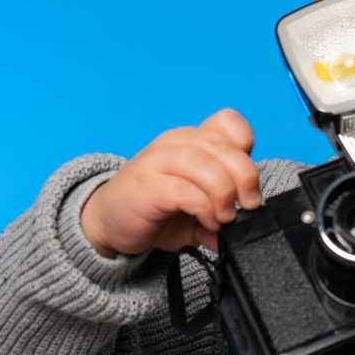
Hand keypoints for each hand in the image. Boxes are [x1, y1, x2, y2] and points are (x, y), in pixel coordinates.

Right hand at [79, 109, 261, 257]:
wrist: (107, 221)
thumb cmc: (153, 208)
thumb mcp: (196, 210)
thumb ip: (220, 215)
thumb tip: (243, 232)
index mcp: (192, 141)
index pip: (228, 122)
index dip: (245, 148)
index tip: (247, 182)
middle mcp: (177, 143)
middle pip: (225, 146)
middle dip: (245, 178)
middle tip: (247, 206)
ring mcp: (159, 161)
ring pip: (207, 164)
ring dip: (224, 193)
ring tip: (224, 217)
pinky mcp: (148, 184)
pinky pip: (185, 189)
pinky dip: (203, 207)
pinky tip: (205, 221)